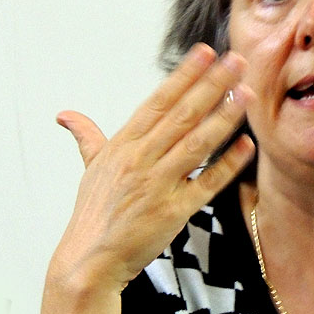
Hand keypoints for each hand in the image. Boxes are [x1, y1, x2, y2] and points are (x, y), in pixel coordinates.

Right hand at [46, 43, 254, 296]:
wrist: (89, 260)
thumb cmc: (95, 212)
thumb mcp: (90, 168)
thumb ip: (87, 136)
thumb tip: (66, 115)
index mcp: (124, 145)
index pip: (159, 100)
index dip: (184, 75)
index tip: (206, 53)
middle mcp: (142, 159)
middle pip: (183, 115)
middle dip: (212, 85)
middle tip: (237, 62)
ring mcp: (159, 185)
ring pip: (197, 144)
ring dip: (224, 117)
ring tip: (246, 95)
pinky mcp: (174, 211)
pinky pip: (206, 183)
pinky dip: (228, 164)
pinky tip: (247, 145)